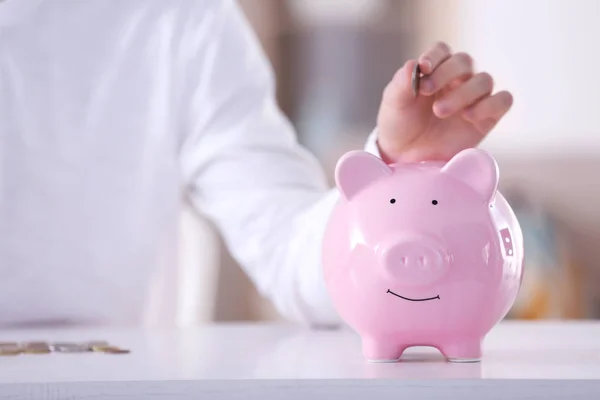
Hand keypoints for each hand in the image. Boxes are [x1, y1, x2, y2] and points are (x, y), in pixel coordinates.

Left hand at [376, 41, 512, 162]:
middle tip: (426, 91)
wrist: (406, 158)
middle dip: (446, 73)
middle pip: (464, 61)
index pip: (442, 50)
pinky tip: (469, 116)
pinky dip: (490, 104)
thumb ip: (401, 84)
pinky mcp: (487, 118)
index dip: (435, 55)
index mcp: (434, 71)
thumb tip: (413, 64)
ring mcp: (474, 98)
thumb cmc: (400, 126)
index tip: (423, 67)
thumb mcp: (393, 105)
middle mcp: (457, 80)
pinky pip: (503, 101)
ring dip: (463, 92)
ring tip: (440, 111)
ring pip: (484, 80)